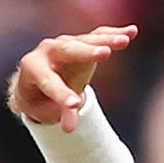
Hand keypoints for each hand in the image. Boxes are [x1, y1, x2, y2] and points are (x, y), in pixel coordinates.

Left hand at [8, 25, 137, 131]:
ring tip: (124, 40)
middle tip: (104, 54)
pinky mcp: (81, 41)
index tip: (75, 104)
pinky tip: (132, 32)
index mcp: (31, 67)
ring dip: (106, 41)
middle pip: (68, 50)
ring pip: (86, 41)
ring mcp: (65, 42)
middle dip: (86, 53)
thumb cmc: (40, 99)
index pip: (48, 81)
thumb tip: (70, 130)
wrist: (37, 81)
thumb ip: (60, 116)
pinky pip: (97, 36)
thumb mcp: (45, 110)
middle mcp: (47, 50)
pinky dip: (113, 34)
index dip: (62, 94)